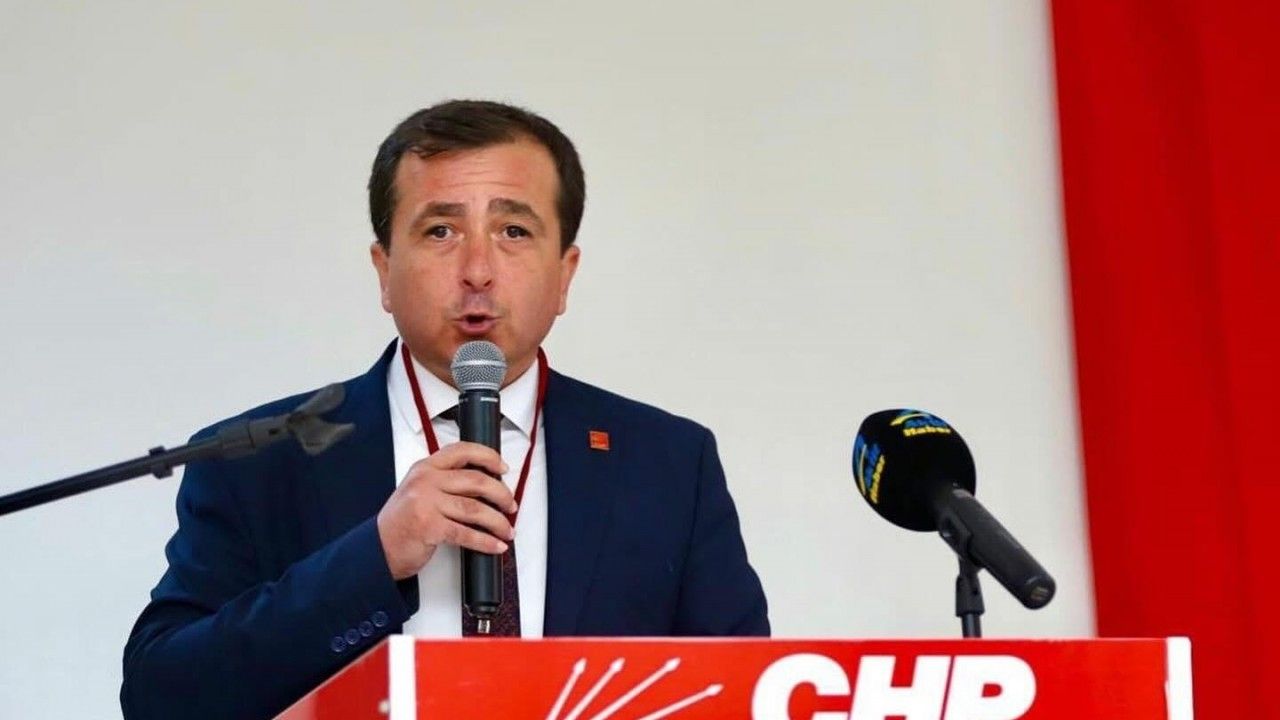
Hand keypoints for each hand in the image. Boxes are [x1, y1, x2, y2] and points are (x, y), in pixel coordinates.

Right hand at [376, 442, 517, 579]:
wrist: (378, 548)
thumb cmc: (402, 522)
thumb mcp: (419, 491)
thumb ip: (445, 482)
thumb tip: (485, 485)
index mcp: (425, 468)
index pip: (462, 451)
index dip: (489, 457)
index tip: (503, 469)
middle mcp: (426, 481)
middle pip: (476, 480)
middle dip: (501, 494)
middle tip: (510, 505)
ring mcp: (427, 503)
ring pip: (475, 508)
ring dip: (497, 521)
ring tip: (506, 529)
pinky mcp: (430, 527)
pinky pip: (467, 533)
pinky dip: (486, 541)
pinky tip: (495, 545)